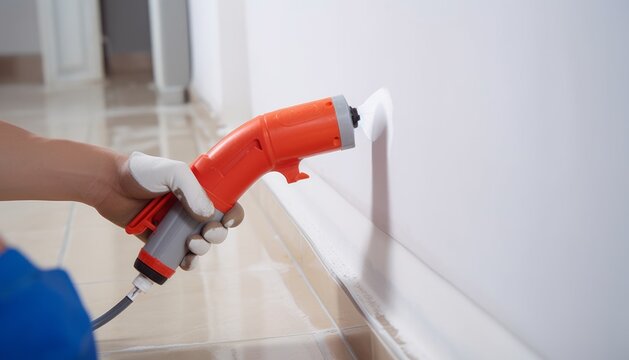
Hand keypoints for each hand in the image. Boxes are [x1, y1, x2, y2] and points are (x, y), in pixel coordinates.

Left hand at [93, 152, 243, 269]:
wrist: (110, 183)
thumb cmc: (142, 171)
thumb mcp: (174, 172)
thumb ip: (193, 191)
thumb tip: (207, 215)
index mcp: (200, 191)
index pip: (226, 204)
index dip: (233, 215)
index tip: (228, 221)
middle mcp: (191, 209)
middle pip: (216, 229)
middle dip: (216, 235)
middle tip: (206, 232)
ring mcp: (176, 226)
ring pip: (200, 245)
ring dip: (202, 249)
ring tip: (191, 244)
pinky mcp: (161, 239)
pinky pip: (178, 256)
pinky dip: (185, 263)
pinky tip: (184, 262)